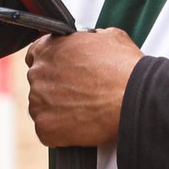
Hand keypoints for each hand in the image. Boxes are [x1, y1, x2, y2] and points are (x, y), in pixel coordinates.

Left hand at [23, 28, 141, 147]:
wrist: (134, 98)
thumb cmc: (124, 68)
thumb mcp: (108, 37)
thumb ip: (88, 38)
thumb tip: (90, 41)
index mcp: (47, 49)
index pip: (35, 56)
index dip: (51, 65)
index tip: (62, 73)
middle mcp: (37, 74)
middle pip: (40, 84)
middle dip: (56, 89)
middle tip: (80, 94)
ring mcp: (38, 102)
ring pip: (42, 108)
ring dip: (58, 110)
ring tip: (84, 110)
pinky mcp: (45, 128)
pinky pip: (48, 131)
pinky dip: (62, 131)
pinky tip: (81, 125)